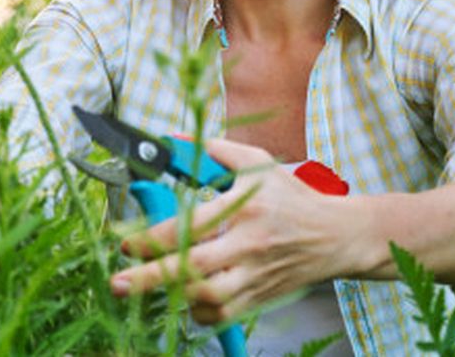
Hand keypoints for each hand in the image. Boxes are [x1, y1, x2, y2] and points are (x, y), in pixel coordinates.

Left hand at [110, 138, 345, 324]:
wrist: (336, 236)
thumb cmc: (292, 197)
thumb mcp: (257, 163)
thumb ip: (213, 150)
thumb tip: (172, 139)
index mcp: (246, 208)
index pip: (191, 227)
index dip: (154, 239)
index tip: (127, 245)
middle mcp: (250, 245)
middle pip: (193, 269)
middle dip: (150, 279)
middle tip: (119, 283)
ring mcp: (256, 275)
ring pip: (208, 299)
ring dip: (175, 296)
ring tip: (154, 288)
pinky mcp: (260, 296)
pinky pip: (223, 315)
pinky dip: (200, 313)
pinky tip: (188, 299)